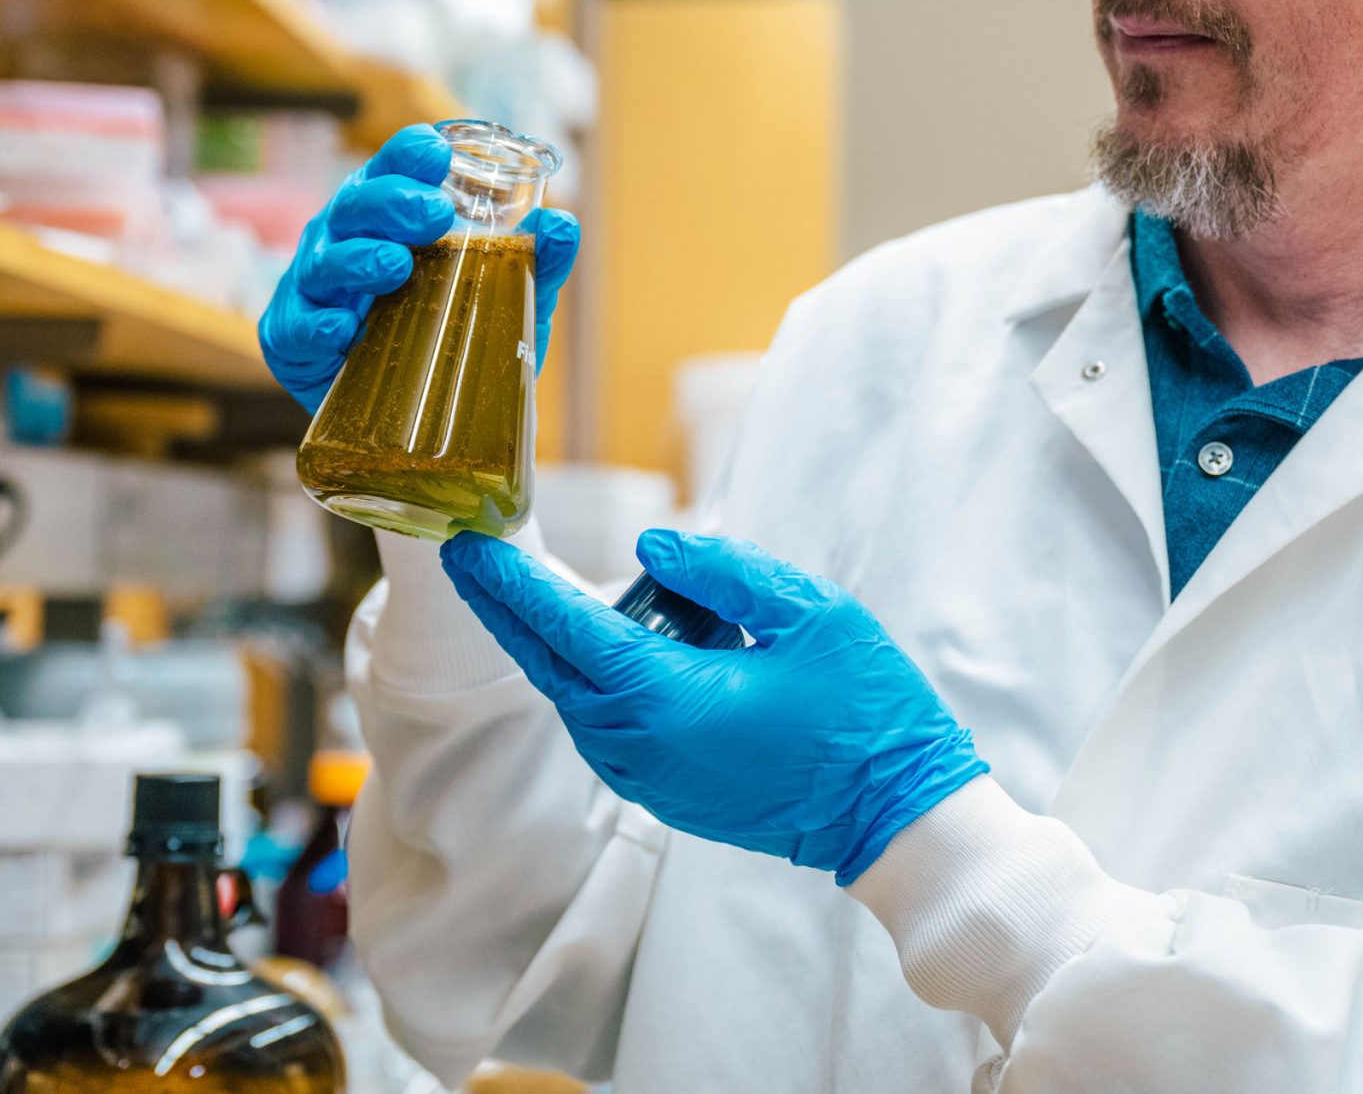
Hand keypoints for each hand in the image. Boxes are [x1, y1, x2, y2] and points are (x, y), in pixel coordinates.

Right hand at [258, 123, 579, 412]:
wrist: (417, 417)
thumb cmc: (453, 333)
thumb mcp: (504, 299)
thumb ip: (534, 262)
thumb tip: (563, 224)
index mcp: (390, 212)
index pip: (394, 164)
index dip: (410, 153)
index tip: (438, 154)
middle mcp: (346, 237)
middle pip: (356, 203)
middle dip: (392, 202)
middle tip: (435, 216)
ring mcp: (314, 286)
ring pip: (322, 261)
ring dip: (356, 260)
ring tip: (395, 267)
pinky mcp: (292, 337)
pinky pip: (296, 327)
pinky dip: (317, 326)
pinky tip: (343, 329)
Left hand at [441, 529, 987, 881]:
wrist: (894, 817)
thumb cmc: (864, 713)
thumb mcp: (807, 612)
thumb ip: (722, 570)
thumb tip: (650, 546)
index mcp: (663, 698)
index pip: (562, 627)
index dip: (510, 581)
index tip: (468, 544)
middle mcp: (638, 746)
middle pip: (551, 664)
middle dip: (509, 608)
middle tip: (473, 556)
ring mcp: (647, 777)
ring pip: (578, 696)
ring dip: (565, 641)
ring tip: (570, 588)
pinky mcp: (664, 792)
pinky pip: (609, 723)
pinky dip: (601, 676)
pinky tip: (635, 637)